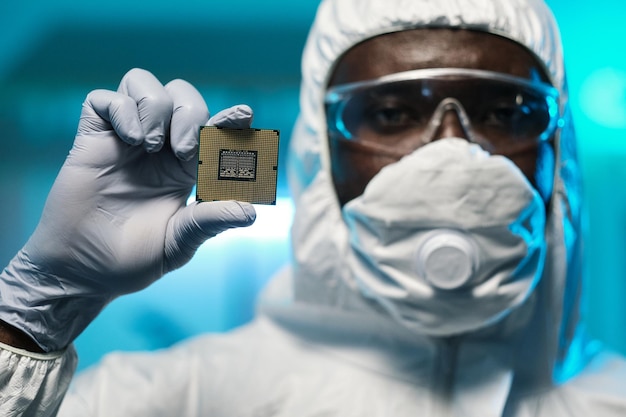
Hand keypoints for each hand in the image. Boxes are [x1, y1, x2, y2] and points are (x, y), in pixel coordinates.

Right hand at [0, 68, 255, 350]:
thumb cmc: (133, 259)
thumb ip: (210, 222)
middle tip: (186, 149)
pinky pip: (105, 98)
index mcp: (186, 168)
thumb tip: (251, 211)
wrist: (84, 272)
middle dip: (191, 112)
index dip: (229, 119)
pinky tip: (131, 141)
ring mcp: (126, 139)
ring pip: (144, 84)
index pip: (212, 130)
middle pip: (183, 95)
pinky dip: (122, 110)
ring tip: (154, 146)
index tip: (243, 114)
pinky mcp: (93, 139)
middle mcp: (160, 148)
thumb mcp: (180, 243)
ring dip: (157, 106)